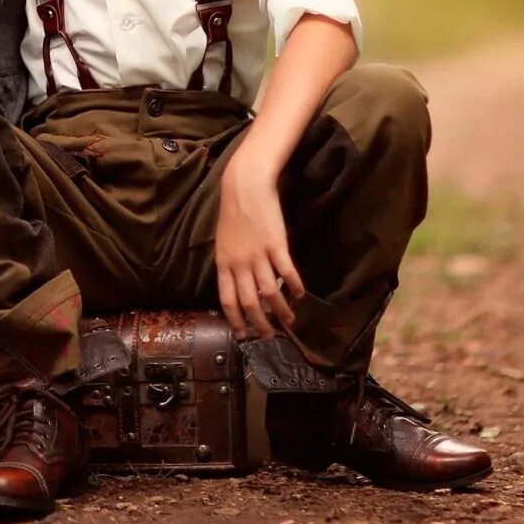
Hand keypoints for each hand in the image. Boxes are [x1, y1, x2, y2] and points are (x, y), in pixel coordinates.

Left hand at [214, 154, 304, 339]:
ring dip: (281, 310)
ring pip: (269, 292)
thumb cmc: (233, 212)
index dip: (236, 320)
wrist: (245, 186)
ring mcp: (258, 255)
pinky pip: (287, 272)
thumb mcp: (225, 242)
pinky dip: (294, 286)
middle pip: (249, 302)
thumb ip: (232, 265)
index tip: (243, 335)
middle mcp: (239, 263)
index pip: (227, 300)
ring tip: (289, 321)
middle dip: (261, 324)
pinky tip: (299, 294)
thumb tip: (241, 287)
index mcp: (224, 263)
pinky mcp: (276, 245)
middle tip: (270, 336)